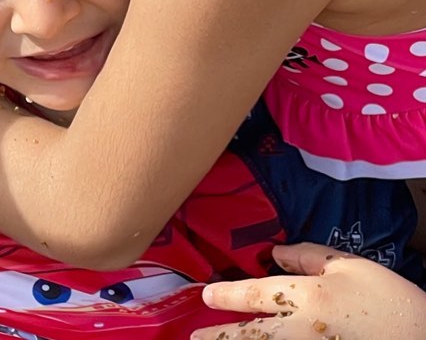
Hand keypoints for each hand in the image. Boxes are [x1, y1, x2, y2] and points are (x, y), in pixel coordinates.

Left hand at [190, 243, 425, 338]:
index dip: (227, 296)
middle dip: (219, 338)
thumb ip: (308, 257)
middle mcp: (303, 332)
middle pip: (250, 336)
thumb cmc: (390, 302)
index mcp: (308, 298)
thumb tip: (273, 253)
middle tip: (194, 339)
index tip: (206, 297)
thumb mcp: (351, 267)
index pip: (255, 295)